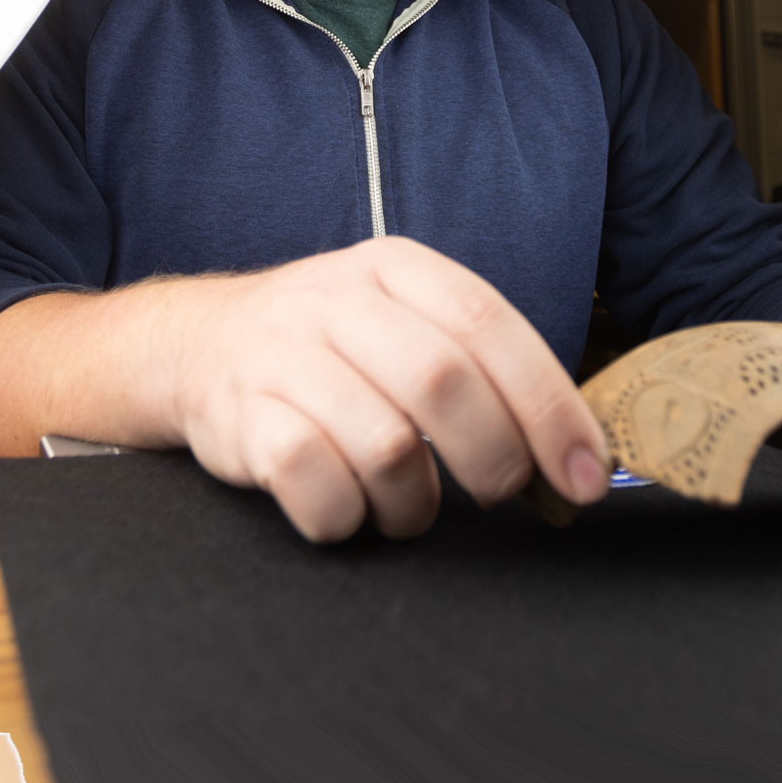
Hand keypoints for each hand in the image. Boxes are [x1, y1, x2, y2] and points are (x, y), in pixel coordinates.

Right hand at [169, 236, 610, 541]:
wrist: (198, 343)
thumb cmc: (334, 351)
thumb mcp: (404, 323)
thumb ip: (482, 371)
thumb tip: (575, 458)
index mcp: (395, 267)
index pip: (488, 325)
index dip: (548, 406)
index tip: (583, 476)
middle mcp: (336, 299)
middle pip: (441, 382)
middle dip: (493, 458)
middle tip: (499, 494)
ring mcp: (281, 355)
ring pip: (384, 445)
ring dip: (413, 501)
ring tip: (405, 503)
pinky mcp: (239, 415)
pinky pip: (315, 482)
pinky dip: (347, 515)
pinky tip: (347, 507)